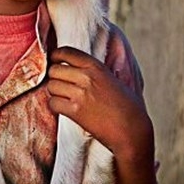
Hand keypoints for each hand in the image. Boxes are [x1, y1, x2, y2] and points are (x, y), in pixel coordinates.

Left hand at [45, 46, 152, 165]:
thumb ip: (96, 71)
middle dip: (55, 78)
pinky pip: (53, 103)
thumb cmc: (129, 107)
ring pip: (51, 86)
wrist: (132, 131)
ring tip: (64, 98)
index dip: (56, 56)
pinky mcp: (75, 111)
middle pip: (54, 70)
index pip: (67, 52)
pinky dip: (55, 106)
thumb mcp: (115, 79)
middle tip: (61, 85)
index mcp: (97, 67)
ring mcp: (80, 94)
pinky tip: (64, 109)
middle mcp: (87, 77)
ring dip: (54, 93)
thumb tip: (80, 67)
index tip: (55, 61)